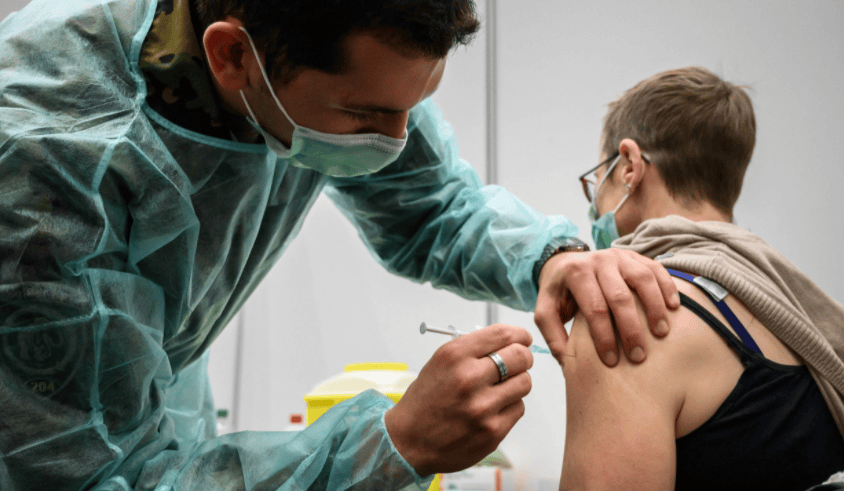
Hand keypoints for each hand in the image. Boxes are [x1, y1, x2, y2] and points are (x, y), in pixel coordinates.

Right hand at [385, 324, 532, 475]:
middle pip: (521, 357)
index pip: (503, 334)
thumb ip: (472, 350)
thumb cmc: (425, 402)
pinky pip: (519, 408)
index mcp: (454, 356)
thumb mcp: (439, 363)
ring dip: (517, 383)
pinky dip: (510, 406)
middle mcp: (468, 378)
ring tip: (500, 389)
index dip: (519, 335)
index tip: (522, 339)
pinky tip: (493, 409)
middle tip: (517, 363)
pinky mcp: (492, 431)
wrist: (408, 442)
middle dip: (522, 358)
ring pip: (525, 382)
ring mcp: (482, 406)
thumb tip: (508, 341)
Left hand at [534, 249, 679, 366]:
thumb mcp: (546, 311)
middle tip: (639, 356)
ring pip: (642, 279)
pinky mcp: (635, 256)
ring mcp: (619, 255)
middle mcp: (599, 260)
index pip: (594, 308)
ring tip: (661, 333)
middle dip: (631, 329)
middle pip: (620, 296)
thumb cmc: (560, 293)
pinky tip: (674, 308)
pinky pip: (656, 269)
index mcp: (575, 273)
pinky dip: (667, 287)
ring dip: (654, 307)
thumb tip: (568, 362)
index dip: (604, 336)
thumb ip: (553, 335)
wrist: (566, 262)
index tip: (612, 361)